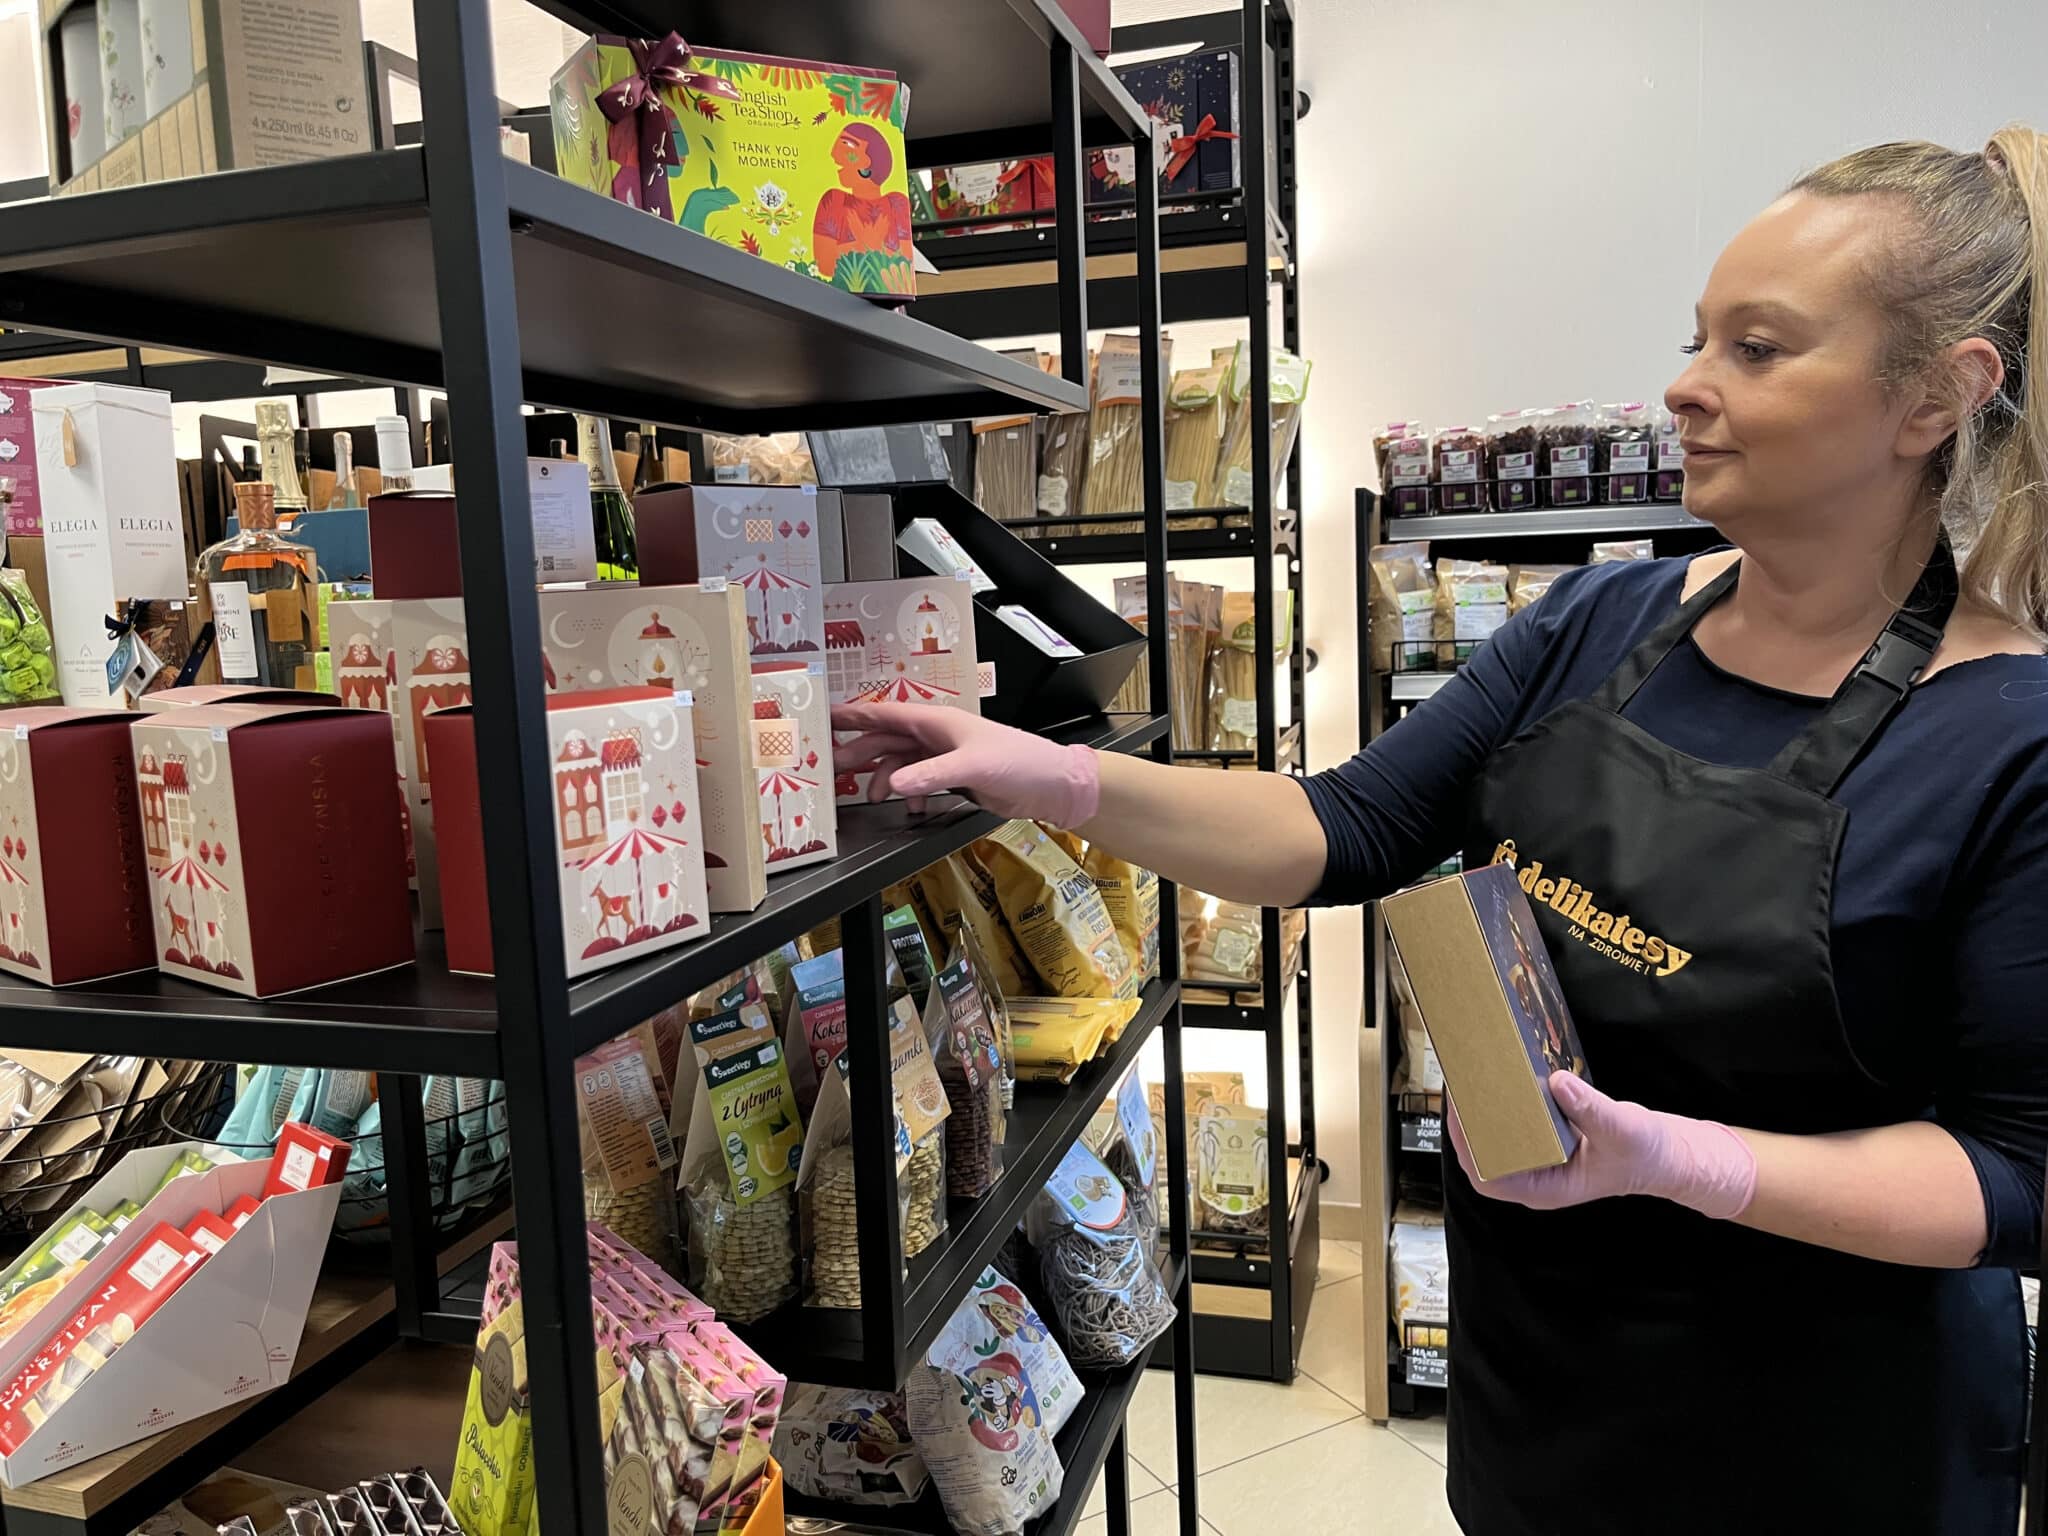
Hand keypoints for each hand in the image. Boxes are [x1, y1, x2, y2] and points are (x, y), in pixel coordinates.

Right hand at [830, 703, 1100, 826]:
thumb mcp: (973, 767)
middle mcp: (937, 735)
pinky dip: (909, 793)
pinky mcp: (954, 776)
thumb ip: (931, 775)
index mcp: (938, 722)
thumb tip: (893, 784)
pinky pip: (919, 781)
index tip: (825, 719)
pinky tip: (909, 807)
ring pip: (901, 763)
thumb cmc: (1020, 763)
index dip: (854, 716)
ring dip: (883, 779)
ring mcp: (945, 756)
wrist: (1051, 785)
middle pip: (887, 741)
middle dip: (859, 753)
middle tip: (830, 769)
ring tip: (867, 797)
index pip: (886, 715)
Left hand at [1447, 1071, 1756, 1218]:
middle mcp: (1534, 1175)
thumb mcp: (1622, 1129)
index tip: (1460, 1114)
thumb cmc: (1645, 1153)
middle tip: (1460, 1082)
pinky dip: (1503, 1103)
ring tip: (1471, 1074)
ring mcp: (1538, 1157)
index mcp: (1544, 1188)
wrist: (1664, 1153)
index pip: (1488, 1177)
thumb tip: (1557, 1084)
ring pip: (1495, 1137)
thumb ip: (1590, 1109)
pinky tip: (1499, 1076)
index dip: (1468, 1149)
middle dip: (1466, 1123)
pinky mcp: (1544, 1137)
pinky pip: (1513, 1123)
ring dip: (1480, 1110)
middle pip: (1483, 1154)